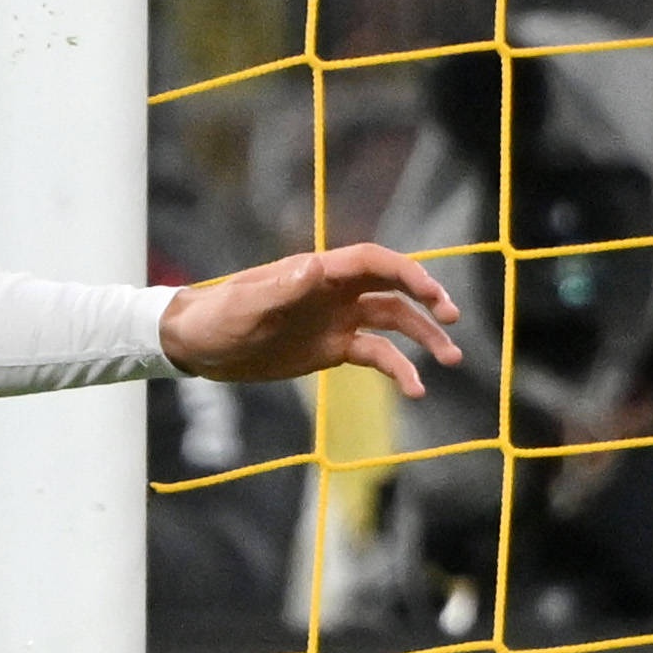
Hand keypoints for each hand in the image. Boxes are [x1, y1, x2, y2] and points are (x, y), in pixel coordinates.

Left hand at [156, 240, 461, 395]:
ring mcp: (338, 320)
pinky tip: (416, 389)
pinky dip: (398, 369)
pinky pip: (376, 356)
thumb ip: (281, 288)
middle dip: (427, 300)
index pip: (374, 263)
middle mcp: (336, 292)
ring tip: (451, 360)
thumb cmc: (218, 317)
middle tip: (452, 320)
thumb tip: (315, 265)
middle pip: (393, 288)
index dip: (405, 273)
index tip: (432, 293)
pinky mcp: (333, 349)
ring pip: (393, 323)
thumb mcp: (246, 306)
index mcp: (319, 274)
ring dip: (423, 338)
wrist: (200, 345)